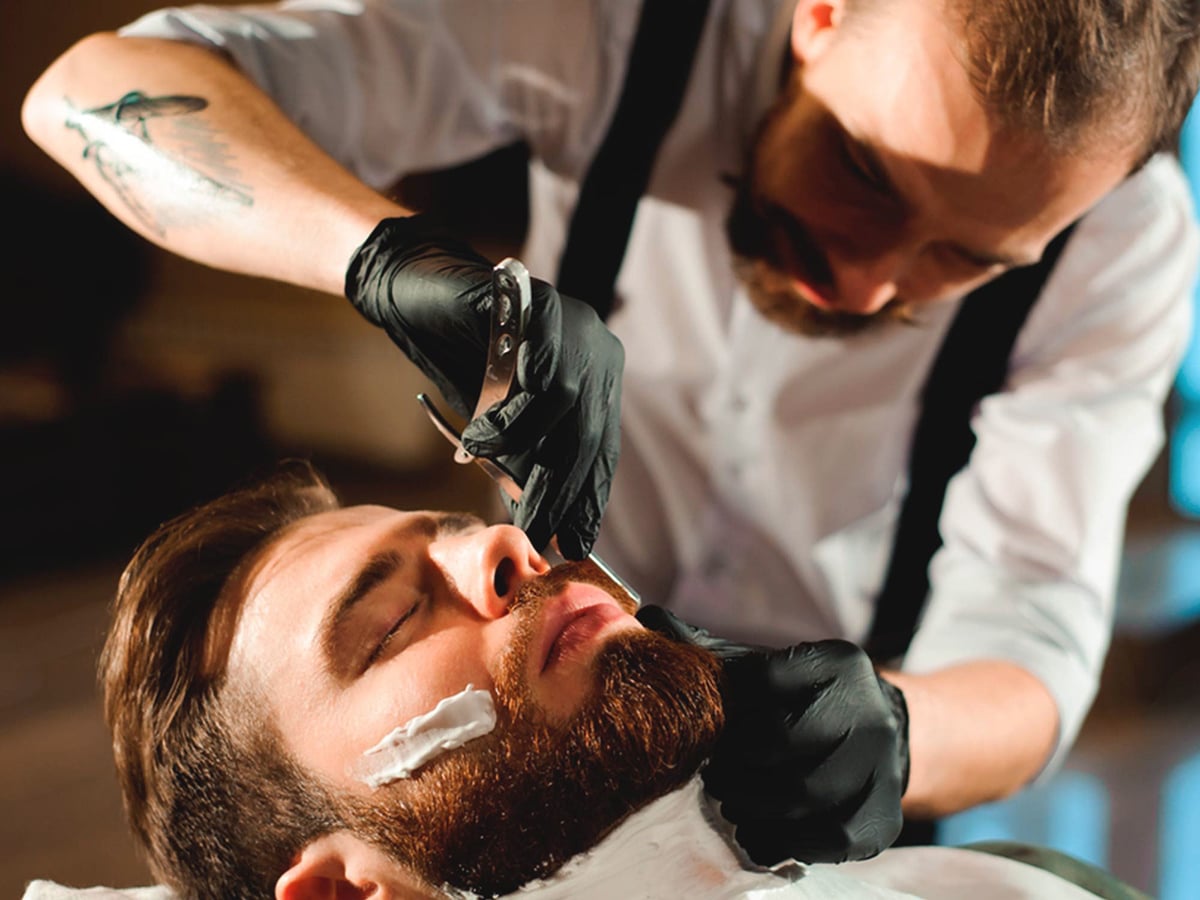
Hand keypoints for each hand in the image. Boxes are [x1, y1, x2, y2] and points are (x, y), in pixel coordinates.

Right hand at [345, 215, 624, 557]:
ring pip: (570, 408)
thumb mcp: (501, 424)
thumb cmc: (459, 361)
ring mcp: (575, 322)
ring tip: (485, 470)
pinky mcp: (544, 304)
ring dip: (527, 453)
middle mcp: (596, 349)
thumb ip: (527, 461)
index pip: (603, 450)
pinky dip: (510, 418)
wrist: (418, 294)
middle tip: (534, 529)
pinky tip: (477, 438)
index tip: (575, 543)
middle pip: (590, 435)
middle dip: (560, 490)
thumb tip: (548, 526)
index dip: (588, 498)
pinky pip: (542, 376)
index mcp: (597, 378)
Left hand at [637, 605, 908, 865]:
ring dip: (753, 806)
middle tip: (714, 776)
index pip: (766, 680)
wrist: (880, 736)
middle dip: (737, 764)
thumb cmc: (801, 700)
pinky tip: (757, 831)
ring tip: (730, 804)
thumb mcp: (762, 669)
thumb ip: (708, 649)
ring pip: (807, 793)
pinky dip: (783, 840)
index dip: (730, 709)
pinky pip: (829, 838)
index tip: (713, 729)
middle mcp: (869, 709)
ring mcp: (884, 765)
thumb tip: (646, 617)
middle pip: (786, 740)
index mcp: (837, 663)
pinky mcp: (884, 816)